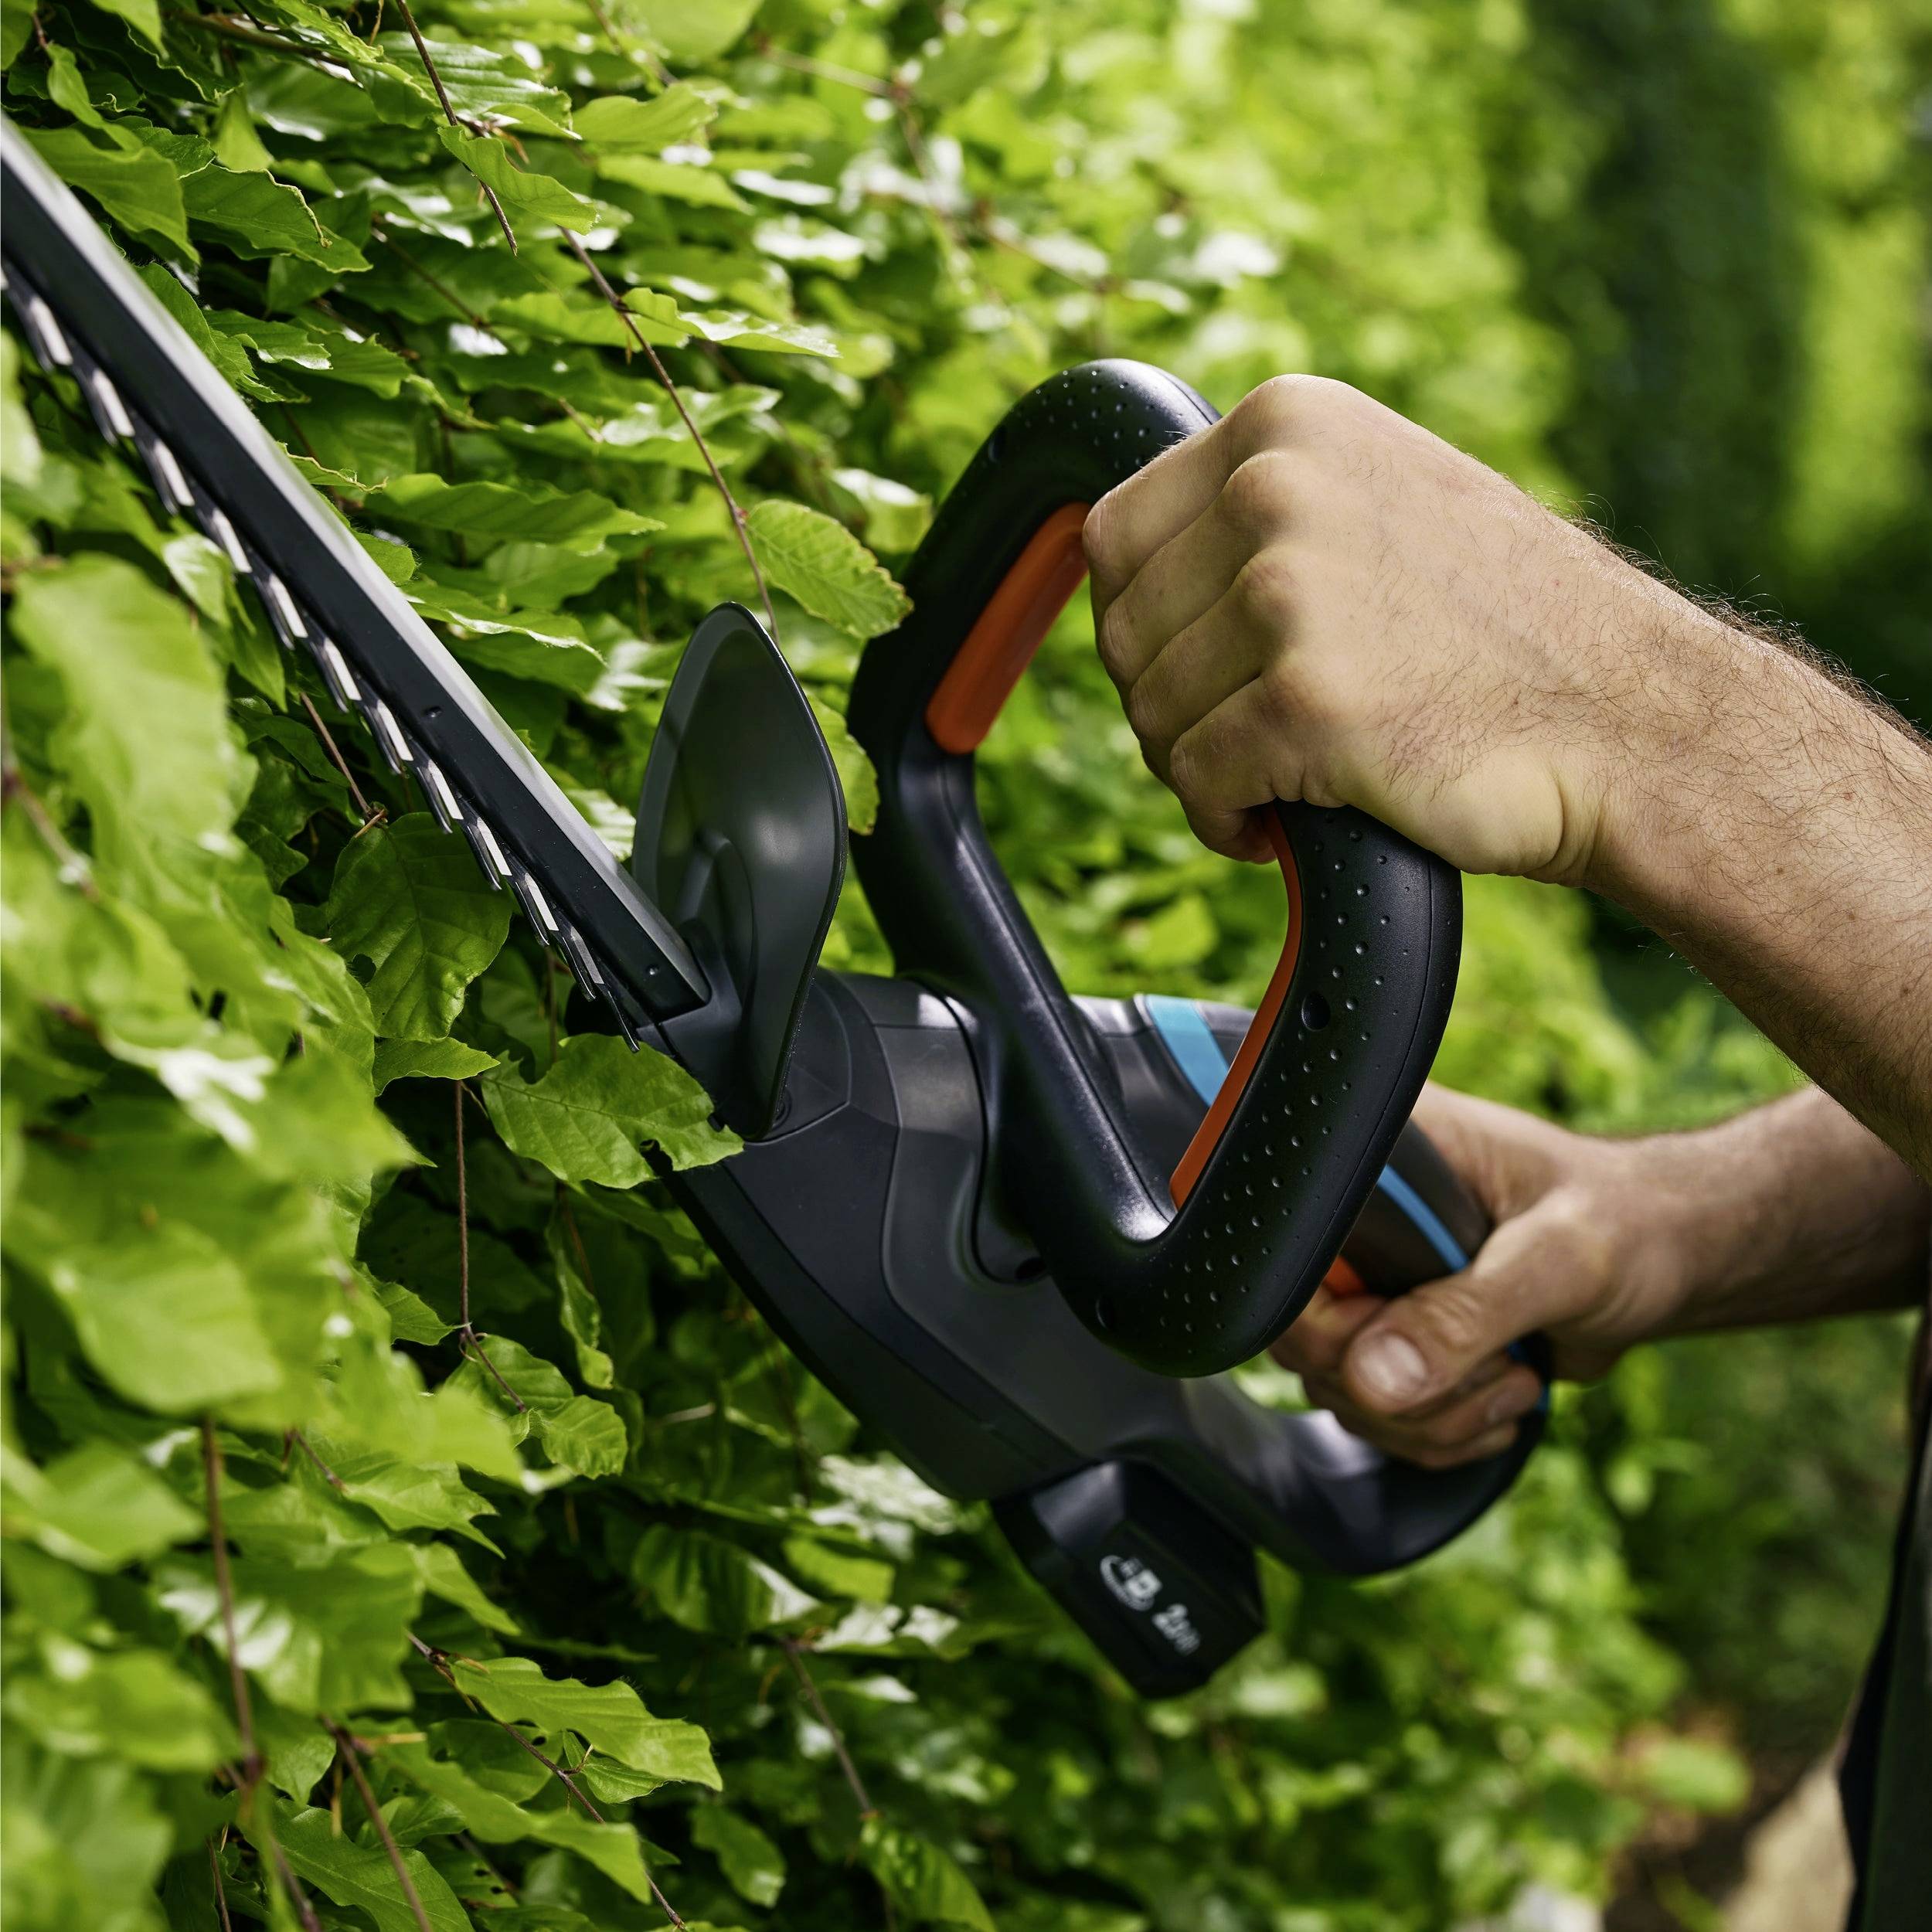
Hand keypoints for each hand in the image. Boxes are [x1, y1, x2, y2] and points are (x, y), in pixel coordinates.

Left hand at [1082, 374, 1731, 884]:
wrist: (1637, 721)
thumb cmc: (1507, 633)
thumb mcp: (1383, 502)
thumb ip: (1269, 509)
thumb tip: (1122, 563)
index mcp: (1287, 423)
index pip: (1117, 533)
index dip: (1138, 621)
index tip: (1191, 670)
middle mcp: (1276, 489)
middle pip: (1122, 632)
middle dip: (1168, 703)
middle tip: (1243, 738)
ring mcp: (1288, 593)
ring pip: (1151, 713)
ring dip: (1197, 767)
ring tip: (1276, 778)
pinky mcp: (1303, 702)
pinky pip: (1194, 781)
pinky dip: (1221, 820)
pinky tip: (1274, 826)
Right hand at [1271, 1085, 1695, 1467]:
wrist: (1663, 1258)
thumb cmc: (1626, 1223)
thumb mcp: (1558, 1259)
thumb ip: (1467, 1313)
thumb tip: (1376, 1378)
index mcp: (1380, 1153)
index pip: (1288, 1244)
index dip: (1327, 1317)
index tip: (1407, 1339)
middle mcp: (1358, 1212)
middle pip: (1303, 1334)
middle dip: (1404, 1384)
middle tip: (1495, 1361)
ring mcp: (1372, 1277)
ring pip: (1339, 1386)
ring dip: (1431, 1416)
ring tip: (1511, 1374)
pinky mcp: (1392, 1329)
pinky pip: (1374, 1412)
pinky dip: (1437, 1430)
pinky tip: (1498, 1395)